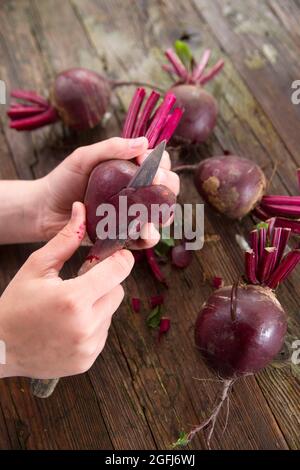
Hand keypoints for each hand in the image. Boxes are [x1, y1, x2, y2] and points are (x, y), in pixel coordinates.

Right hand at [0, 203, 133, 378]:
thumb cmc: (15, 304)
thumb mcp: (36, 267)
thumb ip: (64, 240)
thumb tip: (82, 209)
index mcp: (73, 299)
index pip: (118, 270)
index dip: (120, 258)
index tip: (116, 254)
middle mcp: (85, 326)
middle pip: (118, 291)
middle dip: (104, 283)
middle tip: (81, 282)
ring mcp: (88, 347)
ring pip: (110, 312)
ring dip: (98, 304)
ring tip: (70, 307)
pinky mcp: (87, 360)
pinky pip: (103, 333)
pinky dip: (92, 325)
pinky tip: (69, 324)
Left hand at [39, 137, 179, 246]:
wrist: (45, 210)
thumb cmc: (64, 180)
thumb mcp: (85, 157)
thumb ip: (111, 148)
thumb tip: (143, 142)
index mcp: (132, 170)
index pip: (160, 163)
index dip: (160, 162)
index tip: (145, 160)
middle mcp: (138, 192)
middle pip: (168, 188)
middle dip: (167, 185)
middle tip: (152, 182)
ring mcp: (134, 215)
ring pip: (164, 214)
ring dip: (163, 212)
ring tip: (150, 209)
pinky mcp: (126, 236)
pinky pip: (146, 238)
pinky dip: (149, 235)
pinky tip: (142, 230)